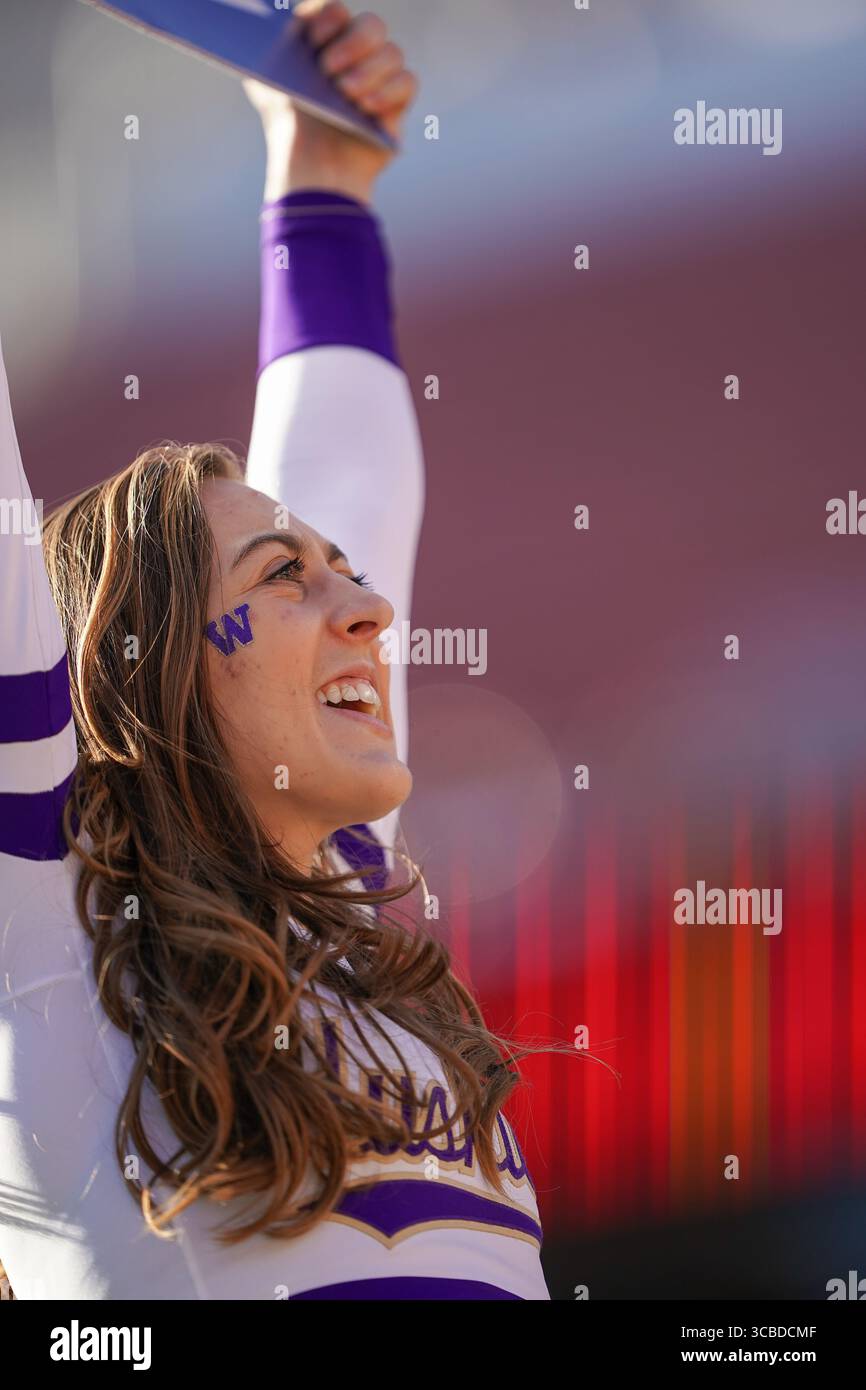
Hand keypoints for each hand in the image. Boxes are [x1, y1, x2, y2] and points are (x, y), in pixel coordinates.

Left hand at [244, 1, 417, 205]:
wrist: (312, 171)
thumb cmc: (288, 128)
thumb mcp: (264, 84)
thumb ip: (265, 47)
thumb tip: (266, 22)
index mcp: (325, 38)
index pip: (336, 11)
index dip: (329, 19)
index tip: (312, 41)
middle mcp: (356, 52)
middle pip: (372, 25)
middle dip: (353, 44)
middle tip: (328, 70)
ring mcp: (379, 77)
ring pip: (392, 52)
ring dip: (369, 71)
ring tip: (345, 94)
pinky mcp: (397, 104)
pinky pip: (407, 82)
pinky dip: (388, 91)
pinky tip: (366, 107)